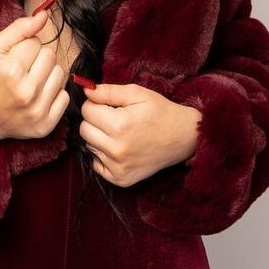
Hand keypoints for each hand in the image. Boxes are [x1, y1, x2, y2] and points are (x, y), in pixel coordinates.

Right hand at [0, 7, 69, 142]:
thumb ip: (19, 29)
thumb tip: (45, 14)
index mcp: (11, 71)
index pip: (35, 42)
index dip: (24, 48)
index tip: (13, 59)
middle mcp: (27, 92)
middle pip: (50, 55)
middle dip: (37, 59)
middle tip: (21, 71)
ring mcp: (38, 111)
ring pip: (60, 73)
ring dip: (47, 75)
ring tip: (29, 82)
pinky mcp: (46, 125)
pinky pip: (64, 96)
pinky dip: (53, 94)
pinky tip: (36, 97)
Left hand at [79, 81, 202, 186]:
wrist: (184, 138)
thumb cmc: (161, 112)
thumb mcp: (138, 94)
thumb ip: (109, 91)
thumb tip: (85, 89)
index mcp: (120, 125)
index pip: (87, 110)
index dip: (97, 104)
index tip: (111, 106)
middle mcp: (117, 149)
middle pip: (84, 129)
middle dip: (95, 121)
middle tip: (115, 119)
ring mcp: (118, 167)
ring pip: (89, 146)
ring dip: (99, 138)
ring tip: (121, 134)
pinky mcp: (120, 179)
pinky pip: (97, 164)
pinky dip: (104, 156)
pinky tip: (121, 149)